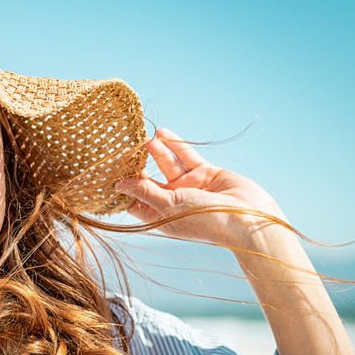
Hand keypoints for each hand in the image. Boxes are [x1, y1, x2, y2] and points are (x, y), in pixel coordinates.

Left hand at [116, 128, 287, 249]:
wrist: (247, 219)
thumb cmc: (204, 220)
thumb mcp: (168, 205)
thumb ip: (144, 191)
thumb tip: (118, 184)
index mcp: (160, 215)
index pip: (134, 199)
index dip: (122, 185)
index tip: (108, 170)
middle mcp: (172, 201)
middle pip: (149, 179)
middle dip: (137, 165)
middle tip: (123, 148)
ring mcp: (188, 187)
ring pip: (167, 165)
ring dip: (156, 152)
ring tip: (144, 140)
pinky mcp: (204, 173)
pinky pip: (185, 156)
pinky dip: (175, 145)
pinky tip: (162, 134)